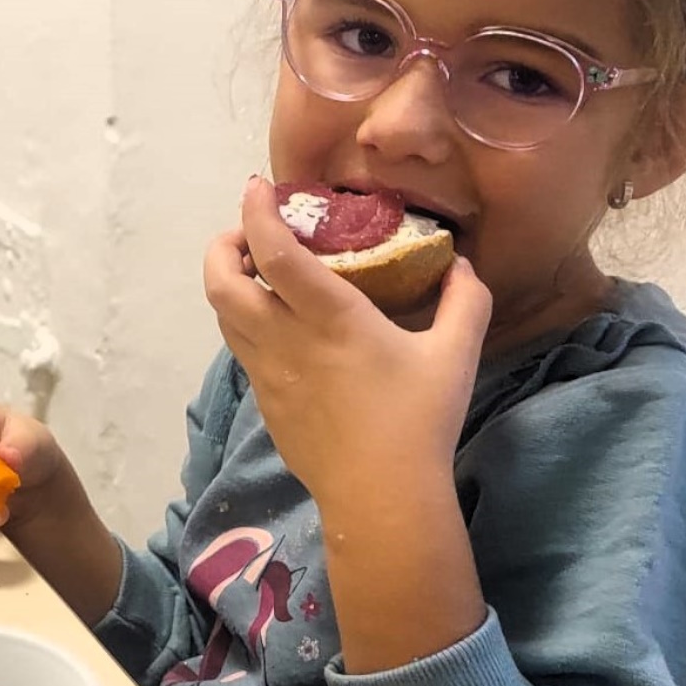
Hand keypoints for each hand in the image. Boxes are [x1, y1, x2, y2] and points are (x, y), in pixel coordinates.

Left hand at [203, 178, 492, 507]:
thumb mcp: (457, 354)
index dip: (256, 212)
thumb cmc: (419, 421)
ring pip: (223, 317)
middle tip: (249, 234)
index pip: (272, 251)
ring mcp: (268, 375)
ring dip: (230, 284)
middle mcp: (285, 340)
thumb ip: (465, 299)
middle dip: (222, 246)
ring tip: (258, 274)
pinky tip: (280, 328)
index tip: (258, 188)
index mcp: (329, 317)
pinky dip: (246, 323)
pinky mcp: (266, 405)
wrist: (381, 498)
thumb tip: (460, 264)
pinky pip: (242, 351)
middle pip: (221, 282)